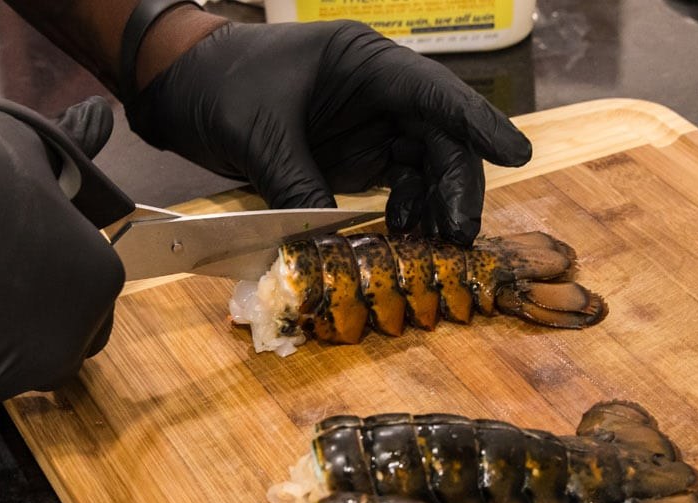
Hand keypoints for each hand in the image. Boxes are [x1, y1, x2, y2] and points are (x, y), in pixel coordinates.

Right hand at [0, 87, 124, 424]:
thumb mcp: (24, 141)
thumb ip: (73, 149)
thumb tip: (101, 118)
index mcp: (96, 283)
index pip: (91, 286)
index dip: (55, 264)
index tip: (20, 246)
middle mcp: (64, 344)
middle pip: (60, 338)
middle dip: (33, 312)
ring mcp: (5, 381)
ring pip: (6, 367)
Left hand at [125, 20, 531, 243]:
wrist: (181, 88)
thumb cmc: (221, 84)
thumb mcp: (260, 134)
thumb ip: (297, 186)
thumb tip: (328, 242)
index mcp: (364, 61)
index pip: (436, 93)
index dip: (479, 124)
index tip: (516, 155)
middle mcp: (378, 92)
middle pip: (440, 139)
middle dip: (455, 186)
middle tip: (457, 234)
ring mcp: (368, 127)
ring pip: (424, 168)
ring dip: (433, 207)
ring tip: (431, 245)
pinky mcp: (352, 158)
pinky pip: (395, 187)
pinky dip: (404, 214)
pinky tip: (401, 237)